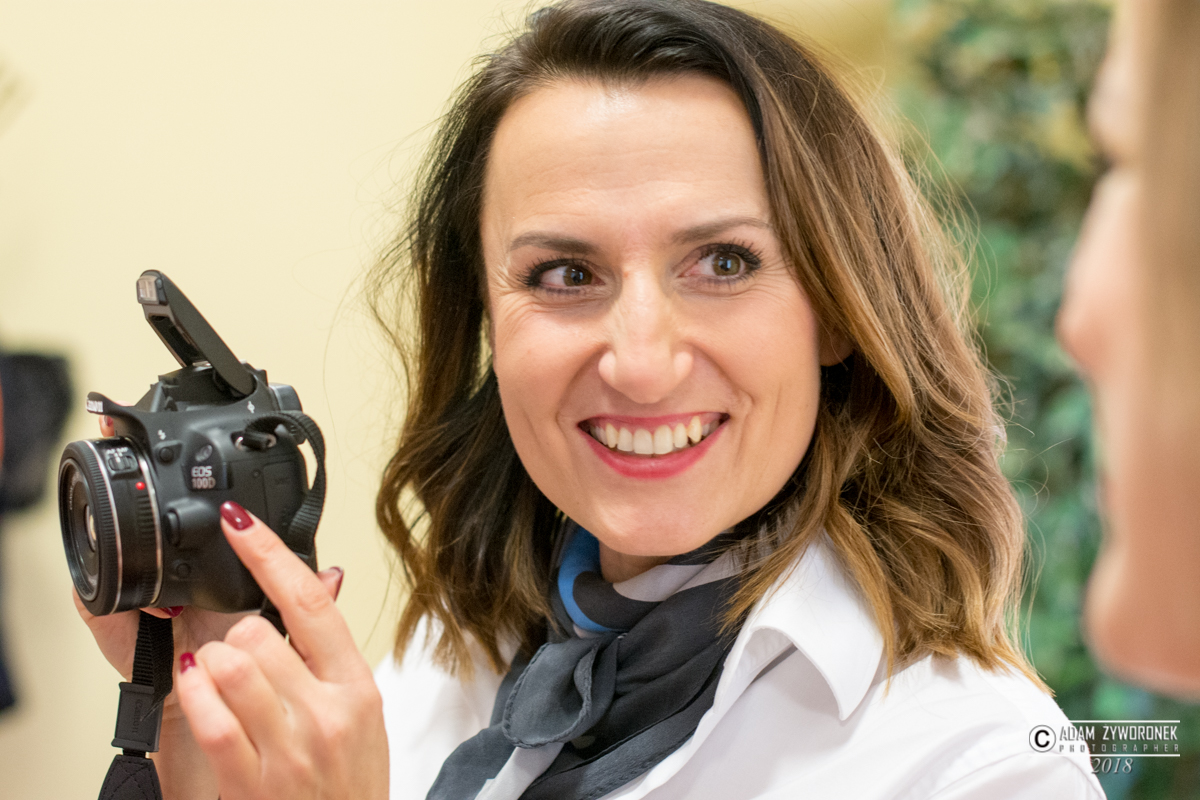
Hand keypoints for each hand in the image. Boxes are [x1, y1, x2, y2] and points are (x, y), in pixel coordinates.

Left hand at [76, 411, 351, 799]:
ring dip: (210, 665)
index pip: (313, 601)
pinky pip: (209, 716)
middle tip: (238, 655)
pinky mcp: (252, 781)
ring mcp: (291, 748)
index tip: (240, 521)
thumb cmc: (350, 784)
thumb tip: (325, 579)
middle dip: (235, 636)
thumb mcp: (361, 713)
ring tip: (217, 677)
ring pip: (230, 665)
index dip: (270, 554)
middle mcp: (328, 713)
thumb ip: (333, 650)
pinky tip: (195, 687)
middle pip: (259, 632)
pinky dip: (192, 694)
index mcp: (357, 686)